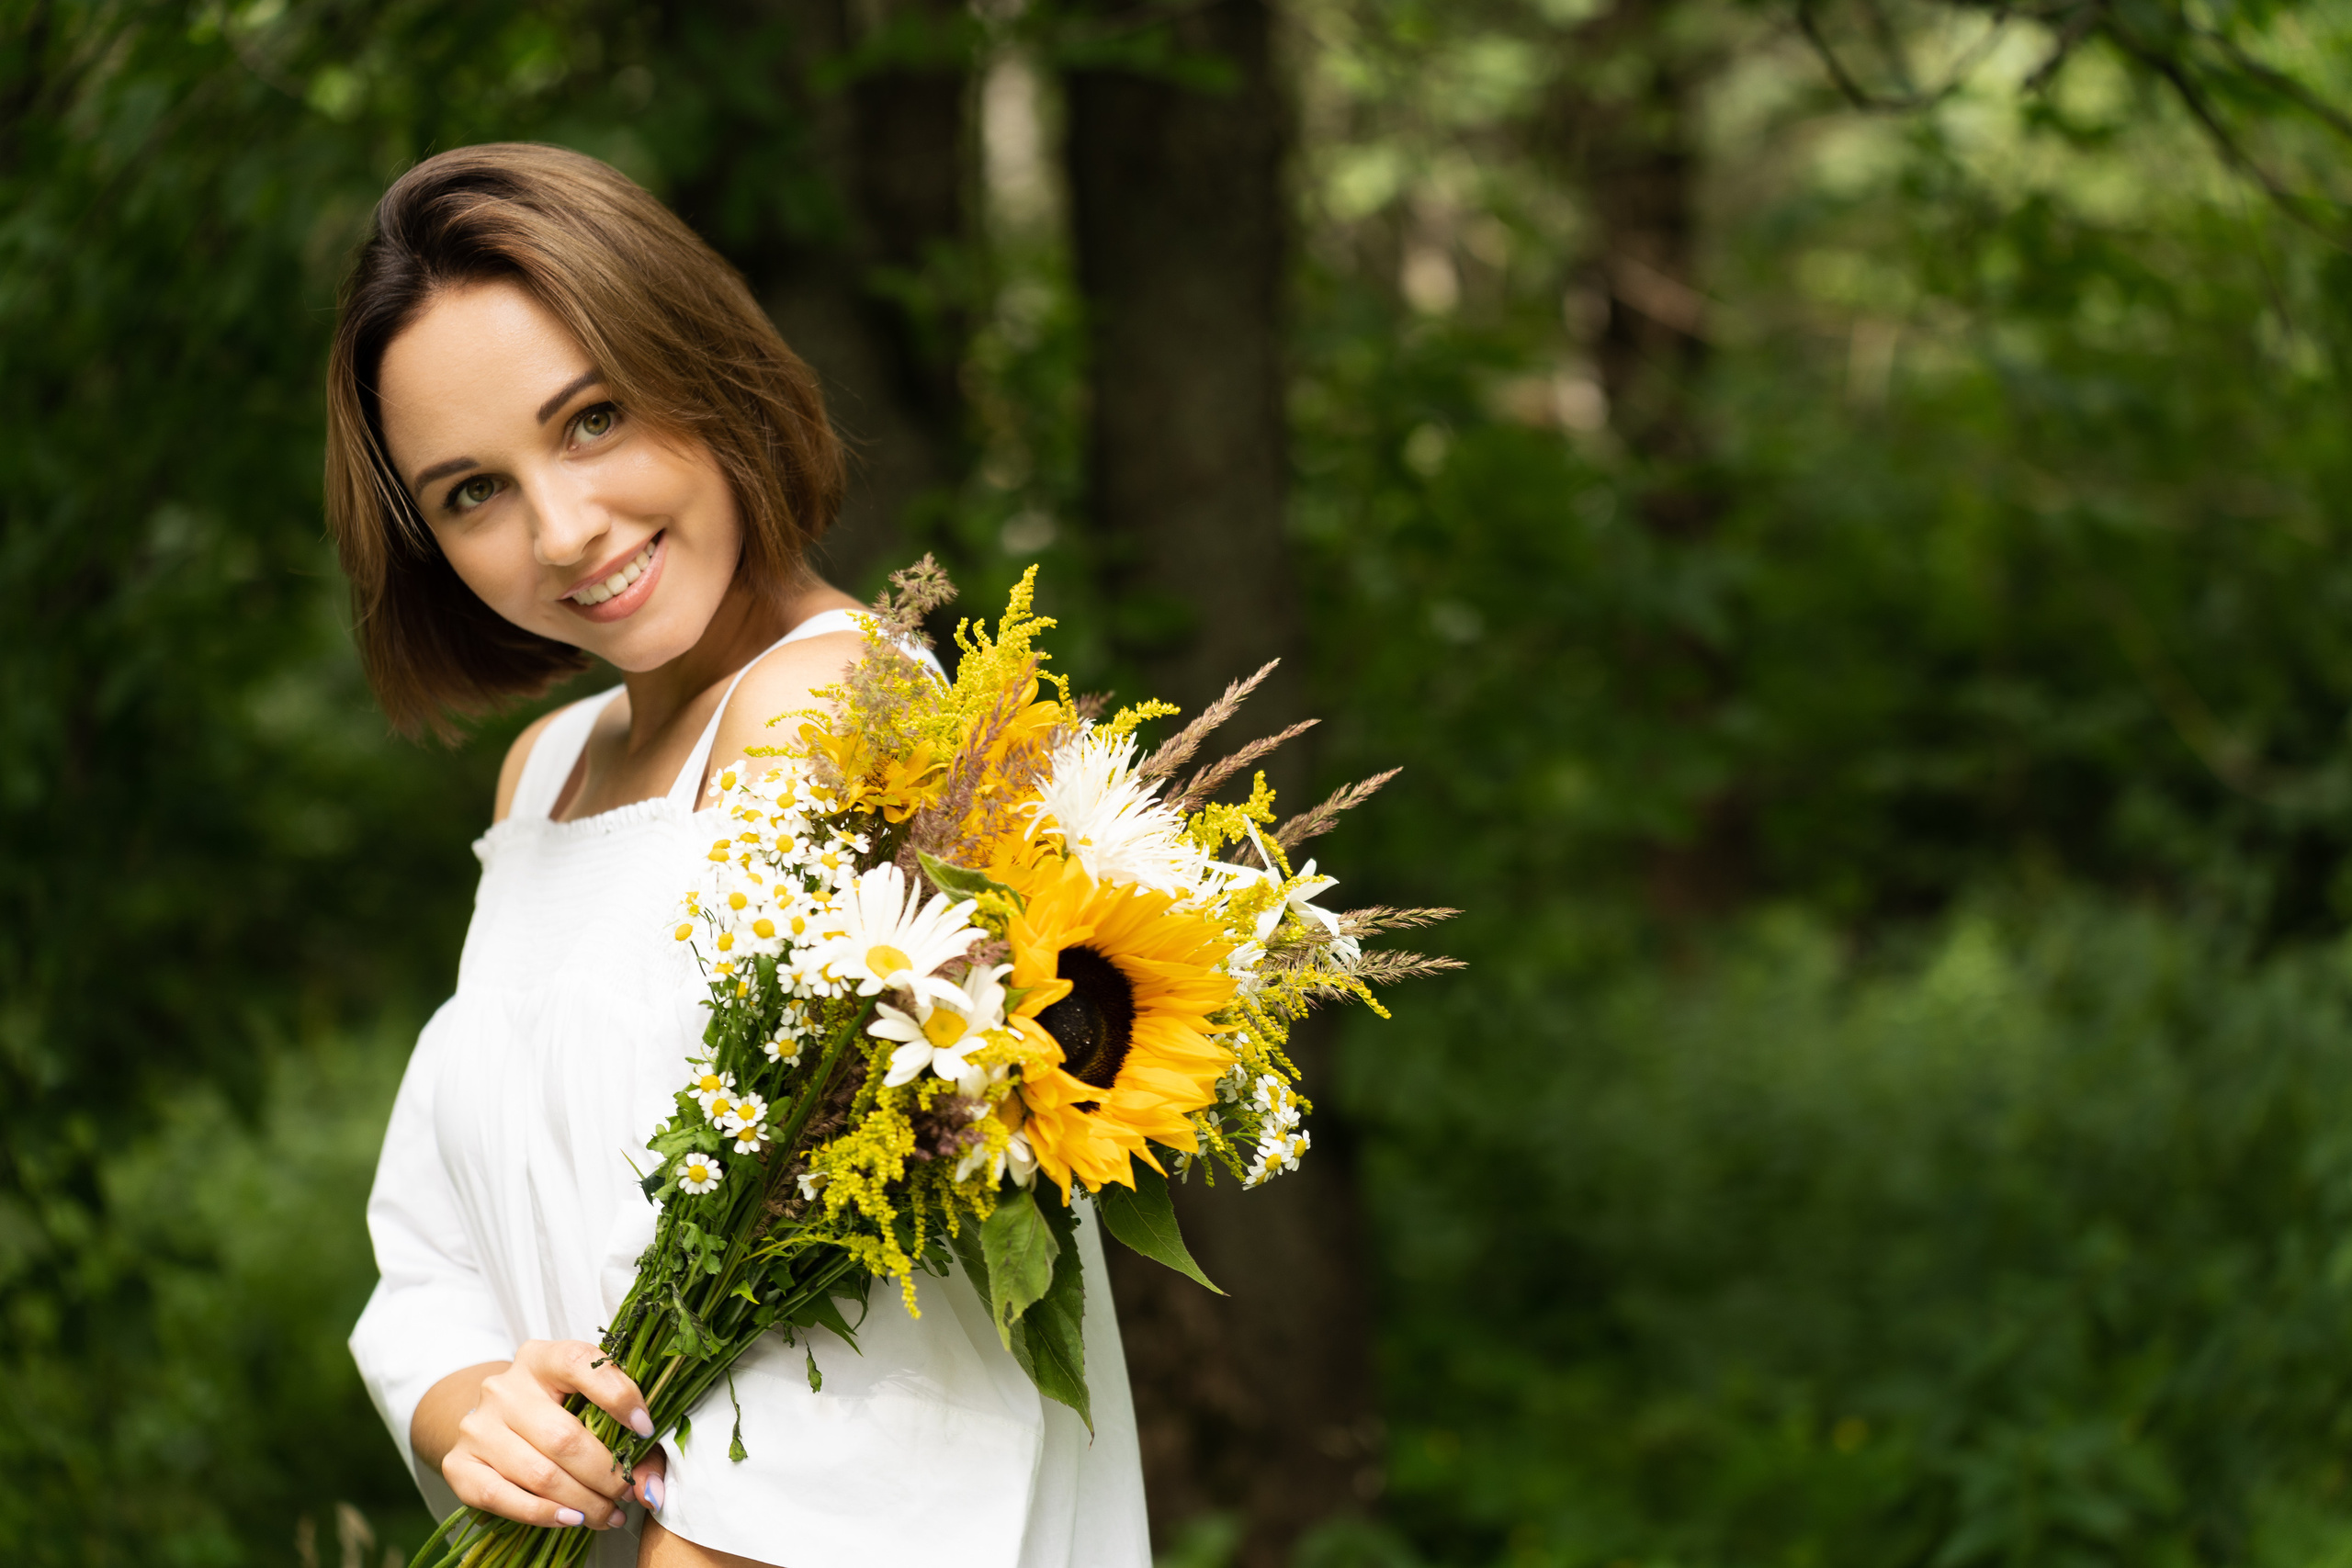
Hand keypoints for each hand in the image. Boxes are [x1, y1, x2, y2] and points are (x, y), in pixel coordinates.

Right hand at [416, 1342, 668, 1529]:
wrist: (497, 1422)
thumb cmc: (559, 1411)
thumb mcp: (593, 1406)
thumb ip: (631, 1438)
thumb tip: (651, 1489)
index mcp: (542, 1358)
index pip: (581, 1364)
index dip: (619, 1396)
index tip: (646, 1429)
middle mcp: (504, 1388)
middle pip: (563, 1437)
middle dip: (605, 1474)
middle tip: (628, 1492)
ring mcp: (477, 1426)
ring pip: (538, 1473)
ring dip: (583, 1502)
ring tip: (610, 1514)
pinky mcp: (459, 1464)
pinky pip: (502, 1497)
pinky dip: (543, 1514)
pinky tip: (572, 1520)